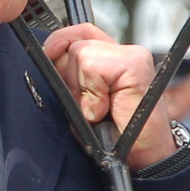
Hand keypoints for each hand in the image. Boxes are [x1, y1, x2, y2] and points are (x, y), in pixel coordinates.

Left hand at [42, 24, 174, 167]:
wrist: (140, 157)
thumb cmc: (112, 134)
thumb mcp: (81, 101)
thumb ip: (70, 76)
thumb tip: (49, 55)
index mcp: (109, 57)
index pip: (78, 33)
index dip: (59, 44)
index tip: (50, 58)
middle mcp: (123, 51)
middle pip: (75, 43)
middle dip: (72, 79)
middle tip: (90, 105)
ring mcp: (132, 55)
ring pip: (82, 54)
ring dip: (85, 90)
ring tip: (100, 109)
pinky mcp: (136, 64)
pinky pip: (94, 66)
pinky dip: (94, 93)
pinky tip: (107, 108)